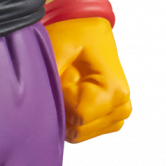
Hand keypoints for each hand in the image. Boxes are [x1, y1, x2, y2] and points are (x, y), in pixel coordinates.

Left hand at [44, 17, 132, 143]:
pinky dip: (74, 120)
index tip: (62, 79)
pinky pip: (88, 132)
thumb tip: (43, 110)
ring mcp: (120, 113)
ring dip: (67, 115)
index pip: (80, 116)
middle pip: (81, 129)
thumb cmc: (73, 35)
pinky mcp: (113, 117)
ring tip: (67, 88)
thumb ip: (51, 80)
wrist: (88, 31)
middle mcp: (122, 104)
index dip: (62, 100)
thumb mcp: (57, 49)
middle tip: (63, 82)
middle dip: (63, 108)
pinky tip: (70, 100)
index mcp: (115, 89)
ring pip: (83, 133)